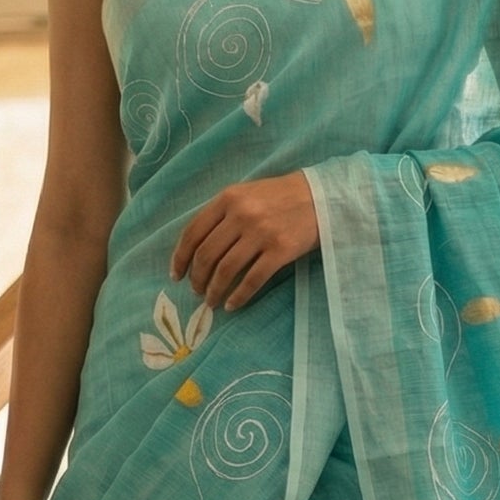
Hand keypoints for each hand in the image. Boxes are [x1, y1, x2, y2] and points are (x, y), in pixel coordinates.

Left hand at [171, 172, 317, 309]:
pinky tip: (232, 305)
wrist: (322, 197)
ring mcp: (262, 233)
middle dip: (197, 279)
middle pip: (207, 254)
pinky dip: (238, 296)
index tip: (176, 275)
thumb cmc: (281, 197)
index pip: (193, 232)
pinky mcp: (280, 251)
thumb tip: (197, 248)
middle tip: (197, 292)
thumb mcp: (246, 194)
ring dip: (214, 291)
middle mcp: (242, 214)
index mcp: (228, 198)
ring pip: (226, 270)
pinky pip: (252, 280)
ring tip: (211, 302)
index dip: (180, 258)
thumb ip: (222, 214)